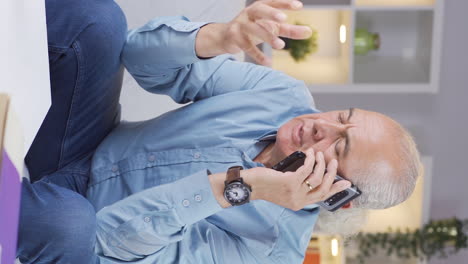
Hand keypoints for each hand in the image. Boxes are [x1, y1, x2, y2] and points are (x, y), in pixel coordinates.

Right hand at [195, 0, 312, 64]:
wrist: (226, 37)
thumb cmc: (253, 29)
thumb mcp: (272, 28)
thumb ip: (290, 30)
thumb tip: (309, 32)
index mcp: (259, 7)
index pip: (273, 2)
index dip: (284, 3)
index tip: (299, 6)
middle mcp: (248, 13)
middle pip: (260, 10)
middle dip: (271, 14)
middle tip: (283, 20)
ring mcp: (240, 25)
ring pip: (254, 29)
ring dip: (267, 37)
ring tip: (281, 46)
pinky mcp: (234, 38)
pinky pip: (247, 47)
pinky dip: (258, 55)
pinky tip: (268, 63)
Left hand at [245, 148, 350, 210]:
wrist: (249, 185)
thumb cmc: (264, 184)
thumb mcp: (283, 189)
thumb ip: (297, 186)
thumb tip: (312, 172)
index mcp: (298, 204)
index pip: (322, 198)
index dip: (336, 190)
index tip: (347, 183)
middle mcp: (298, 201)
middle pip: (324, 188)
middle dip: (331, 174)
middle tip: (334, 162)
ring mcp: (295, 192)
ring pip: (317, 177)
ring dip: (320, 163)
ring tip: (319, 154)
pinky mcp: (290, 182)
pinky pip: (307, 169)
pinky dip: (311, 159)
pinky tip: (310, 153)